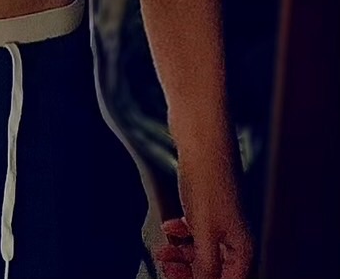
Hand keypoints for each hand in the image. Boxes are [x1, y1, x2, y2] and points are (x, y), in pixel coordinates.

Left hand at [154, 156, 253, 278]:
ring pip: (202, 250)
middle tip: (167, 269)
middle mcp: (235, 237)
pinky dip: (181, 234)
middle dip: (190, 273)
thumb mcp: (204, 231)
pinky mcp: (207, 206)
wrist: (201, 139)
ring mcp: (221, 220)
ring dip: (181, 255)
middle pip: (214, 270)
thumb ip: (206, 267)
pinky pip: (195, 231)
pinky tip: (169, 228)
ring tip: (162, 253)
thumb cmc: (208, 183)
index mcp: (242, 248)